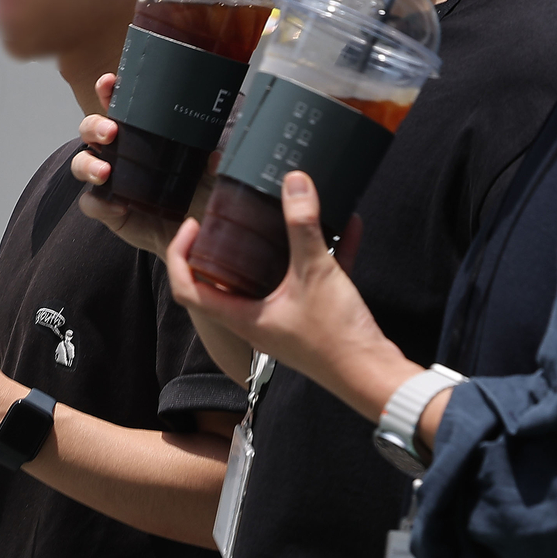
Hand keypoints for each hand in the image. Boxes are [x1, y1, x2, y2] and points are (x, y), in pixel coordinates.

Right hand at [71, 72, 216, 256]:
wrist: (192, 235)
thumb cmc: (198, 195)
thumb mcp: (212, 175)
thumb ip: (213, 163)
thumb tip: (215, 157)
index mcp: (140, 135)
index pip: (120, 107)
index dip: (109, 91)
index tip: (110, 82)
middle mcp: (120, 153)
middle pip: (91, 130)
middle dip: (94, 125)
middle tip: (110, 131)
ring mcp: (110, 181)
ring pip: (82, 162)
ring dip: (88, 164)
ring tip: (105, 172)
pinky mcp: (108, 210)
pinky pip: (91, 203)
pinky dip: (99, 202)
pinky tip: (118, 206)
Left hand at [165, 171, 420, 421]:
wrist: (375, 376)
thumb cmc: (337, 337)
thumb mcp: (316, 273)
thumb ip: (303, 226)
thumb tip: (295, 182)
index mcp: (244, 318)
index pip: (188, 290)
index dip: (181, 256)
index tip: (193, 225)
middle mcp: (259, 321)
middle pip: (226, 283)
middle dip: (227, 248)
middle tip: (234, 217)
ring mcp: (286, 321)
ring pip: (271, 280)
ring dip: (277, 248)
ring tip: (281, 214)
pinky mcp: (315, 318)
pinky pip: (311, 280)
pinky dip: (324, 254)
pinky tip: (347, 225)